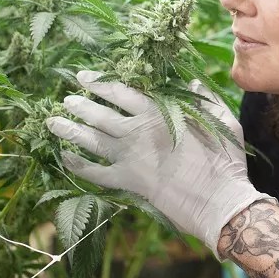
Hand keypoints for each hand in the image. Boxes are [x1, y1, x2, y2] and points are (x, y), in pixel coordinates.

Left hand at [46, 71, 274, 254]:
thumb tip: (192, 82)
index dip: (100, 83)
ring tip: (53, 122)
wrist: (218, 200)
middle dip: (80, 105)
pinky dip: (78, 166)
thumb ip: (205, 99)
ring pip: (92, 140)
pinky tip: (65, 159)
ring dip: (70, 130)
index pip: (121, 91)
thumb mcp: (221, 121)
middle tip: (66, 100)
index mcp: (159, 113)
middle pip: (100, 114)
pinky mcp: (128, 182)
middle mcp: (138, 132)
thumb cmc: (224, 161)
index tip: (85, 77)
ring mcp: (130, 158)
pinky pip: (95, 173)